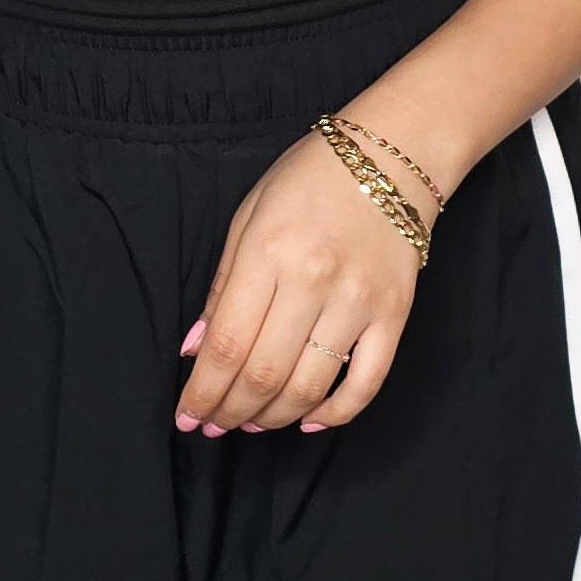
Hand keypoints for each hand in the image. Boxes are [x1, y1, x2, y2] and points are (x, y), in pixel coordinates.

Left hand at [176, 126, 420, 437]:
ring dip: (273, 418)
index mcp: (267, 252)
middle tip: (213, 426)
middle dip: (229, 412)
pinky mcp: (394, 315)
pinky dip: (336, 414)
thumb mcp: (248, 217)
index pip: (226, 344)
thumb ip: (220, 287)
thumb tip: (196, 352)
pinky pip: (366, 383)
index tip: (186, 416)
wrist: (391, 155)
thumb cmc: (309, 179)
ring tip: (252, 423)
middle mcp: (313, 281)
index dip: (202, 392)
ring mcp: (358, 301)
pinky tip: (310, 421)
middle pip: (263, 374)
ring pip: (309, 387)